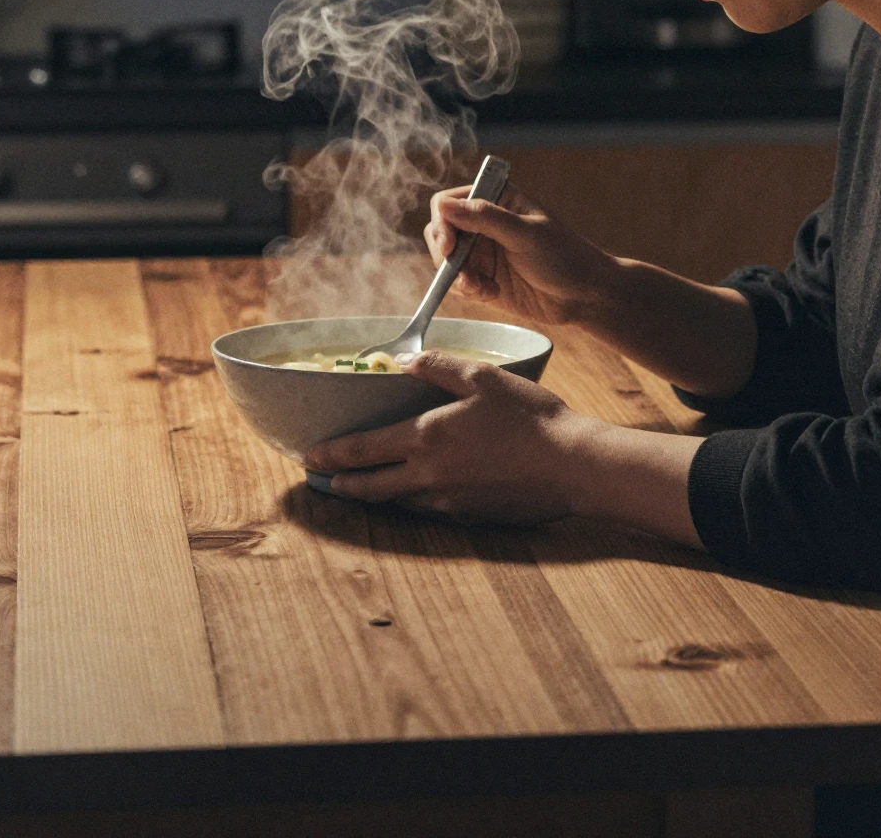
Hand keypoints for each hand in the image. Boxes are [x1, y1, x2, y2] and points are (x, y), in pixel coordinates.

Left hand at [303, 350, 594, 524]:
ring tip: (361, 487)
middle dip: (342, 483)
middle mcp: (429, 475)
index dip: (333, 453)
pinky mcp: (469, 518)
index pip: (365, 449)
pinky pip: (428, 509)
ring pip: (398, 501)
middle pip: (370, 487)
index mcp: (428, 437)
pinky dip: (411, 501)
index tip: (309, 455)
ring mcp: (448, 502)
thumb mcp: (484, 378)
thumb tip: (405, 362)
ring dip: (374, 495)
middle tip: (323, 479)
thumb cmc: (531, 417)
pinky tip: (415, 493)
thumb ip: (440, 367)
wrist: (571, 466)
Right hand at [423, 179, 614, 329]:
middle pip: (440, 231)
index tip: (451, 245)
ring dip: (457, 276)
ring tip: (481, 287)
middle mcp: (484, 223)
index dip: (443, 222)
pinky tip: (491, 293)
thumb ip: (486, 218)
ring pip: (446, 260)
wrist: (584, 295)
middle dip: (445, 252)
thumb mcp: (527, 234)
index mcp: (497, 200)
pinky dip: (467, 290)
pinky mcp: (483, 279)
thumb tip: (444, 207)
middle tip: (460, 272)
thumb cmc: (565, 256)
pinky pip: (457, 283)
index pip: (449, 202)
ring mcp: (482, 252)